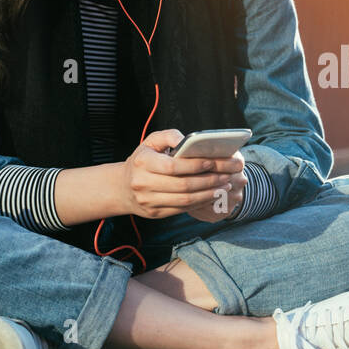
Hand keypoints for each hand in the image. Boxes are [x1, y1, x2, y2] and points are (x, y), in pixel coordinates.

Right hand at [117, 129, 243, 219]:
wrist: (122, 188)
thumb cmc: (143, 160)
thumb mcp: (150, 142)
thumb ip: (169, 136)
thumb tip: (187, 139)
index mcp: (142, 162)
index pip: (172, 166)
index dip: (194, 166)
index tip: (212, 163)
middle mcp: (143, 183)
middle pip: (182, 185)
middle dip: (208, 181)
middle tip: (226, 176)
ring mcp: (148, 201)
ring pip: (185, 200)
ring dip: (208, 194)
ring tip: (224, 186)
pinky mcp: (155, 213)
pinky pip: (182, 209)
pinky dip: (200, 203)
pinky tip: (212, 195)